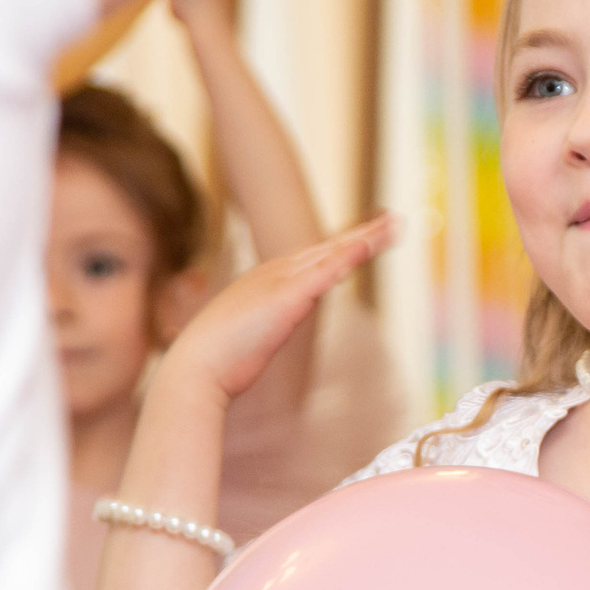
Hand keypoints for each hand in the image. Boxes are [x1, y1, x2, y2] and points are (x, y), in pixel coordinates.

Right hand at [158, 214, 394, 404]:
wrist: (196, 369)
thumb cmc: (219, 361)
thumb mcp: (249, 339)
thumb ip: (264, 329)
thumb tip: (268, 334)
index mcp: (267, 282)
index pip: (314, 259)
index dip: (341, 247)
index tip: (366, 237)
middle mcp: (275, 273)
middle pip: (328, 248)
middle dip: (362, 234)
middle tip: (392, 221)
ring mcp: (281, 282)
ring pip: (333, 253)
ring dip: (365, 238)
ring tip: (394, 224)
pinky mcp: (289, 297)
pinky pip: (327, 271)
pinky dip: (350, 255)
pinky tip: (369, 243)